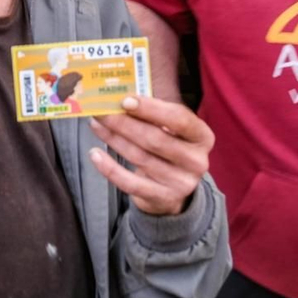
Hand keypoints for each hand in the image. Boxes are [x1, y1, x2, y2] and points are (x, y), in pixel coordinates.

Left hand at [87, 94, 212, 216]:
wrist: (173, 191)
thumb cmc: (168, 150)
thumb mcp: (170, 131)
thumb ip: (152, 115)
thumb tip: (119, 99)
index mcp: (202, 137)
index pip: (179, 118)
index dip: (151, 108)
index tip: (125, 100)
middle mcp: (197, 161)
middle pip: (155, 138)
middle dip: (124, 122)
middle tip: (101, 110)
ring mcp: (182, 183)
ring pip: (140, 158)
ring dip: (113, 139)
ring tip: (95, 124)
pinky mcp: (163, 198)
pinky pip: (130, 183)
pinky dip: (109, 168)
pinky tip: (94, 154)